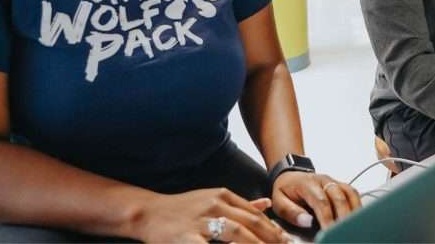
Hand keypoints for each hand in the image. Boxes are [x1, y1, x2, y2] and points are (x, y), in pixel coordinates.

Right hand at [133, 188, 290, 242]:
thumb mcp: (212, 198)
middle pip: (250, 223)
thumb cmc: (181, 208)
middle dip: (271, 239)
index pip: (255, 214)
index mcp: (222, 196)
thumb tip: (266, 205)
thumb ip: (241, 204)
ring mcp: (200, 221)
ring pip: (236, 233)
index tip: (286, 241)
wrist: (148, 213)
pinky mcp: (186, 237)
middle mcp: (214, 205)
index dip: (273, 229)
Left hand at [272, 172, 361, 229]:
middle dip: (343, 217)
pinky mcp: (340, 185)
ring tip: (352, 227)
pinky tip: (356, 219)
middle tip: (343, 232)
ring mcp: (334, 181)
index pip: (321, 201)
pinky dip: (357, 206)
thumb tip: (307, 222)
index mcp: (307, 183)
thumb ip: (291, 212)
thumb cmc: (285, 190)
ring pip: (350, 193)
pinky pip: (353, 193)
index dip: (327, 217)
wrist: (290, 175)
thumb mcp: (279, 201)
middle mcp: (323, 180)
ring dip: (353, 211)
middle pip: (339, 197)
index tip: (329, 231)